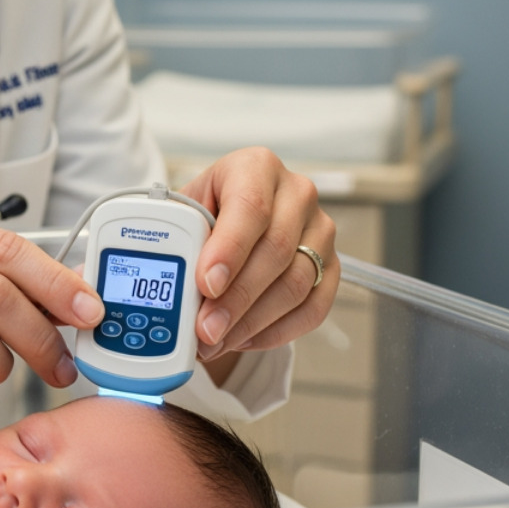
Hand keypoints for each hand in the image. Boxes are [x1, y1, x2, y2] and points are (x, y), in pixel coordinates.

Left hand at [180, 147, 339, 377]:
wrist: (229, 219)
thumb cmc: (205, 212)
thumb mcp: (185, 212)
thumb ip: (182, 239)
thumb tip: (176, 288)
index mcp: (256, 167)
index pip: (250, 207)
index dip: (229, 250)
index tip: (206, 284)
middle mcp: (296, 194)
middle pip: (276, 251)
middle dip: (236, 298)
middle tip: (206, 328)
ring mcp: (320, 231)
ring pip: (296, 284)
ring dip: (252, 321)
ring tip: (217, 340)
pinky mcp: (332, 266)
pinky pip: (313, 308)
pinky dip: (276, 331)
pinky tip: (243, 338)